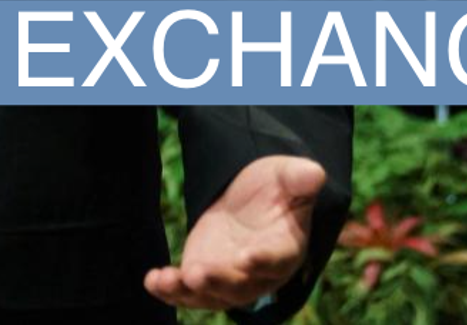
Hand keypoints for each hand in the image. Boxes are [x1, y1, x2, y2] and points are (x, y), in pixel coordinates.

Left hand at [144, 155, 323, 310]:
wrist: (251, 200)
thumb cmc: (275, 188)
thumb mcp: (286, 176)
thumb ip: (299, 178)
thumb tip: (314, 172)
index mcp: (286, 248)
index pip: (277, 259)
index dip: (263, 261)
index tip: (246, 257)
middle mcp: (259, 273)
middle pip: (241, 285)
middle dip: (218, 281)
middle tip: (196, 273)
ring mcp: (231, 277)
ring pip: (212, 294)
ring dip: (189, 291)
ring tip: (166, 280)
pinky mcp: (205, 275)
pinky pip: (189, 291)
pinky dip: (170, 290)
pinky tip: (152, 281)